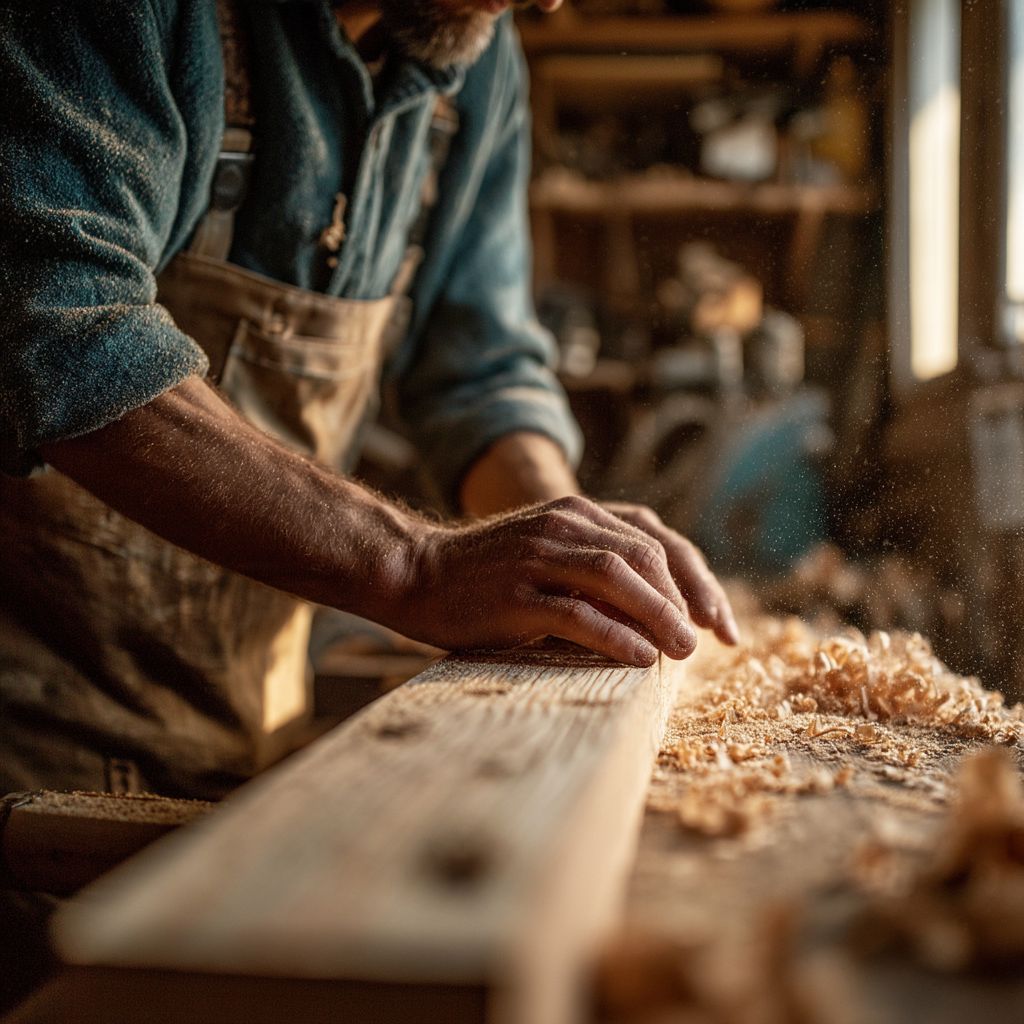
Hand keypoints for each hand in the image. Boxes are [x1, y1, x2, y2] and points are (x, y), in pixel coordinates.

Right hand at [395, 495, 731, 666]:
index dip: (696, 579)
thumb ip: (598, 569)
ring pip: (619, 577)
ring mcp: (539, 556)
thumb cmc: (489, 574)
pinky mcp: (516, 593)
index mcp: (579, 513)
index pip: (656, 538)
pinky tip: (640, 657)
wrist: (417, 572)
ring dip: (660, 615)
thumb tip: (660, 613)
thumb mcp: (550, 554)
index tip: (719, 621)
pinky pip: (578, 612)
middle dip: (686, 599)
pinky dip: (616, 635)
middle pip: (647, 554)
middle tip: (705, 641)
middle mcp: (564, 524)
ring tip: (683, 650)